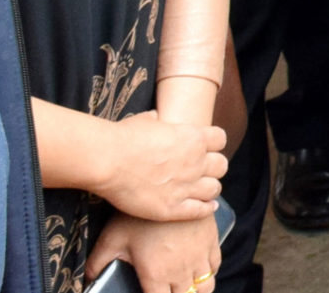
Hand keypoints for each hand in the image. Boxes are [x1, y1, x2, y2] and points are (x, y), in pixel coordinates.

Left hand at [87, 211, 220, 292]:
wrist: (169, 184)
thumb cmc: (136, 213)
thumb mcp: (112, 238)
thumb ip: (98, 262)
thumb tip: (88, 278)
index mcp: (157, 275)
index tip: (151, 291)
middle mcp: (181, 270)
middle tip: (166, 288)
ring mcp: (199, 255)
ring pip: (205, 286)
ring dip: (195, 288)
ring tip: (184, 284)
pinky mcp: (211, 239)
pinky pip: (215, 265)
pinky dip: (208, 271)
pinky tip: (197, 266)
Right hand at [93, 110, 225, 220]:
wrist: (107, 160)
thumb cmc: (122, 137)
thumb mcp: (144, 121)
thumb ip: (156, 121)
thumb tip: (155, 118)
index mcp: (193, 137)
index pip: (220, 139)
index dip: (214, 144)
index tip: (207, 148)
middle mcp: (195, 162)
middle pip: (221, 165)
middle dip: (214, 167)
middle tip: (204, 171)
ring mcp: (185, 186)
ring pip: (214, 189)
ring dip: (210, 189)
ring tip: (204, 190)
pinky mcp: (172, 208)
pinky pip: (200, 210)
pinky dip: (206, 208)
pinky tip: (208, 207)